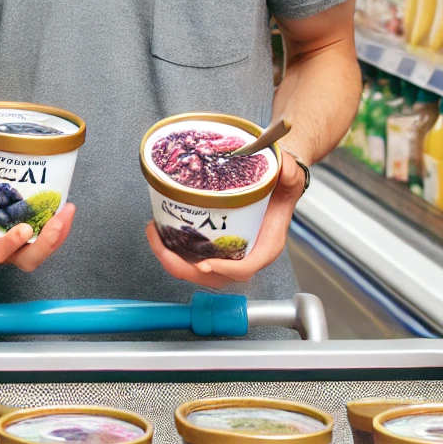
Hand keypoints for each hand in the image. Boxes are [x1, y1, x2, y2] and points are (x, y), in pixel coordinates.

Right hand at [0, 144, 74, 271]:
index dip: (11, 244)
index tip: (25, 229)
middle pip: (26, 260)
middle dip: (47, 244)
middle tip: (59, 221)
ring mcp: (12, 248)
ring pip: (39, 252)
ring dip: (58, 236)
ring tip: (68, 211)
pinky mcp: (24, 240)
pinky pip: (44, 242)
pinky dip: (58, 229)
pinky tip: (65, 210)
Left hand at [147, 151, 306, 287]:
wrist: (277, 181)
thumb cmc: (282, 182)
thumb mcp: (288, 174)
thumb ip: (287, 171)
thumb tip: (281, 167)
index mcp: (267, 244)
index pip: (246, 267)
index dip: (224, 269)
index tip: (203, 264)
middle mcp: (248, 253)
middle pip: (215, 276)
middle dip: (183, 267)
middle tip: (161, 245)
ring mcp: (231, 252)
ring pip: (199, 271)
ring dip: (173, 260)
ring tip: (154, 234)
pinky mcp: (217, 244)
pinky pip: (194, 258)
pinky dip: (174, 252)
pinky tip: (160, 233)